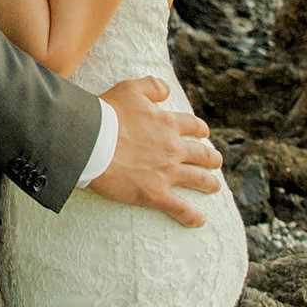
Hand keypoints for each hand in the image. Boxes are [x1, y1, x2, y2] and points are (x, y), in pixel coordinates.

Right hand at [87, 76, 222, 227]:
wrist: (91, 143)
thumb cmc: (106, 115)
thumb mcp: (130, 89)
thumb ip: (152, 86)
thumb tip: (167, 90)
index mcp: (167, 124)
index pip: (192, 126)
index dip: (200, 130)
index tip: (204, 134)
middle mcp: (172, 148)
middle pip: (201, 154)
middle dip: (211, 158)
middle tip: (216, 162)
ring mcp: (166, 172)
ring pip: (197, 179)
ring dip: (209, 183)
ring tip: (215, 186)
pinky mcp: (155, 194)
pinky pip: (180, 208)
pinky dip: (192, 216)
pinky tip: (199, 220)